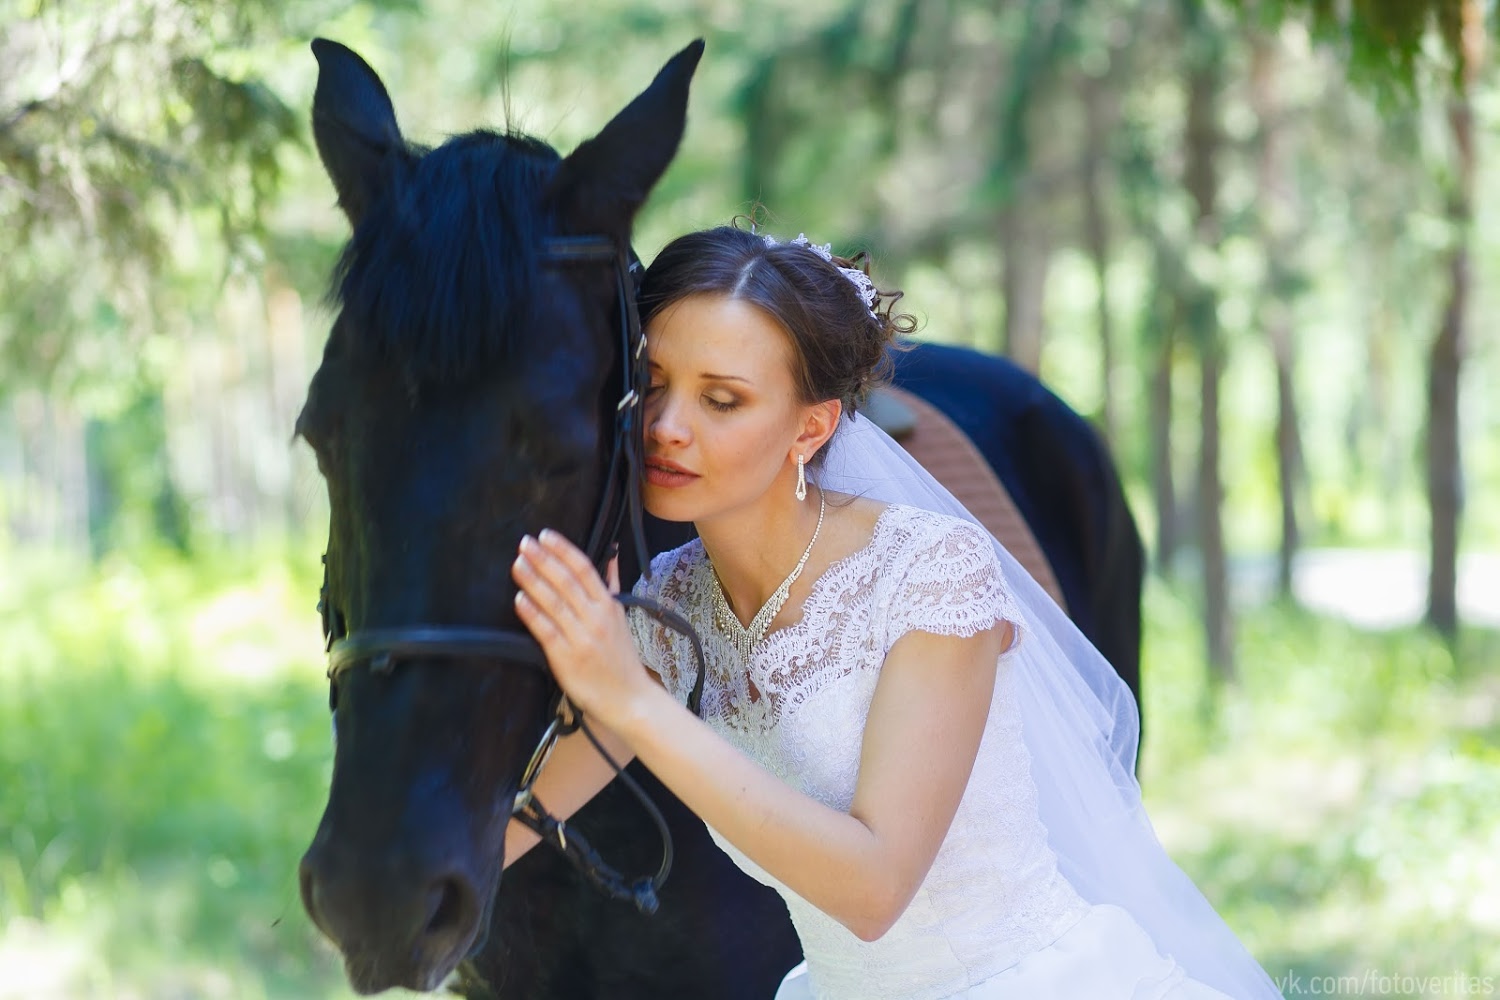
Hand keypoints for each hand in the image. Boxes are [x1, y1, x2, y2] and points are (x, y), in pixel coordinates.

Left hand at [511, 529, 652, 726]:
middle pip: (566, 581)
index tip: (545, 535)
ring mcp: (581, 638)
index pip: (585, 569)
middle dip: (543, 559)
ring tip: (517, 564)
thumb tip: (611, 554)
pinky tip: (519, 600)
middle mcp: (596, 618)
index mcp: (609, 605)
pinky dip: (532, 614)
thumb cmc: (621, 658)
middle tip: (524, 543)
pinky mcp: (567, 658)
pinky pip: (547, 631)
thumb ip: (612, 585)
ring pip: (554, 603)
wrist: (630, 699)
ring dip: (533, 580)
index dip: (563, 550)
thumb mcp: (621, 616)